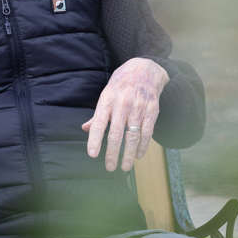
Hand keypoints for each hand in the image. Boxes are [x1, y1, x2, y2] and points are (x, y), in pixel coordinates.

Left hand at [82, 58, 168, 172]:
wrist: (145, 69)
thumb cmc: (121, 84)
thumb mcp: (106, 94)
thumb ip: (98, 113)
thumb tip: (85, 129)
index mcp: (107, 99)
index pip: (98, 123)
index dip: (95, 140)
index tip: (92, 155)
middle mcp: (122, 104)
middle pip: (116, 133)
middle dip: (112, 153)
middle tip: (109, 168)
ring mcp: (138, 107)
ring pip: (133, 136)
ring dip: (129, 154)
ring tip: (125, 167)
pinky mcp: (152, 110)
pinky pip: (147, 132)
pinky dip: (143, 146)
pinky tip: (139, 155)